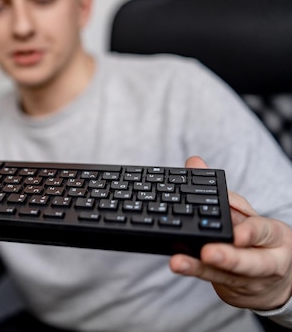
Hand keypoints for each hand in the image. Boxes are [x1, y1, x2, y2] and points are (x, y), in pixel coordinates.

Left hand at [169, 156, 291, 310]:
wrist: (272, 280)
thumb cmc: (257, 239)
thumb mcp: (246, 214)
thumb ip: (222, 191)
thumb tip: (194, 163)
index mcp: (274, 237)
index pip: (264, 232)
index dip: (251, 233)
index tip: (237, 235)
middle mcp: (265, 261)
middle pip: (248, 262)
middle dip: (227, 258)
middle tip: (207, 252)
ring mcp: (247, 279)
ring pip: (224, 275)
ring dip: (198, 268)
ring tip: (178, 262)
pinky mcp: (230, 288)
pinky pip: (212, 280)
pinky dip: (195, 272)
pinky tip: (179, 264)